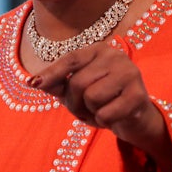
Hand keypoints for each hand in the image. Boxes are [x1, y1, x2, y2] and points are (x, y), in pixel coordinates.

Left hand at [27, 41, 171, 160]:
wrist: (136, 117)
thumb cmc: (104, 100)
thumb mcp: (78, 91)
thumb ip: (58, 85)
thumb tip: (33, 81)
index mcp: (99, 50)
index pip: (71, 59)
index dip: (52, 73)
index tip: (32, 83)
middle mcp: (115, 56)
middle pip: (78, 82)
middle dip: (74, 104)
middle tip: (84, 110)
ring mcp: (129, 73)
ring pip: (91, 97)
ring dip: (91, 112)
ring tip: (100, 111)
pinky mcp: (138, 95)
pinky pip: (105, 114)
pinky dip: (104, 122)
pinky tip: (114, 117)